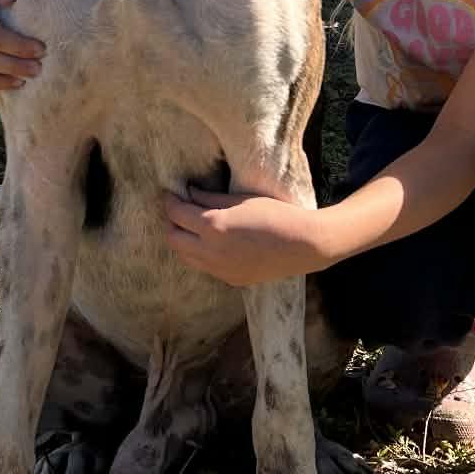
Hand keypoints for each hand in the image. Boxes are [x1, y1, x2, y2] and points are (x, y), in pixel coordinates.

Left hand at [163, 187, 328, 285]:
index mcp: (213, 227)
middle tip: (178, 210)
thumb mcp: (240, 200)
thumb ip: (209, 199)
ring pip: (186, 257)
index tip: (171, 194)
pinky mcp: (231, 280)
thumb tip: (188, 193)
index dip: (170, 202)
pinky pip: (205, 267)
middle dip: (171, 223)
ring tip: (191, 227)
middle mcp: (211, 252)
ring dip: (183, 241)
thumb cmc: (275, 215)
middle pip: (174, 239)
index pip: (177, 214)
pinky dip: (200, 254)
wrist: (304, 245)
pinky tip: (211, 243)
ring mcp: (220, 270)